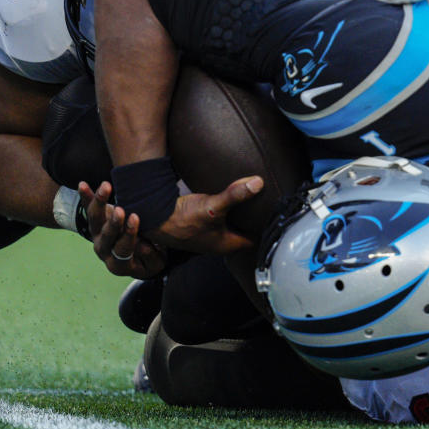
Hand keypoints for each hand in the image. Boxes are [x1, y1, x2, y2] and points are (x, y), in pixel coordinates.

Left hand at [79, 181, 166, 278]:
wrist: (137, 259)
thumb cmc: (150, 261)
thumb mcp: (156, 263)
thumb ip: (151, 257)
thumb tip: (144, 246)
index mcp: (118, 264)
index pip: (122, 249)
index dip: (128, 234)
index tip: (135, 218)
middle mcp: (104, 250)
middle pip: (106, 235)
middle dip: (113, 222)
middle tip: (120, 209)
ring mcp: (98, 235)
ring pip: (95, 219)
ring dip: (99, 202)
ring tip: (106, 186)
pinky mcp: (96, 223)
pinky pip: (88, 209)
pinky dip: (86, 196)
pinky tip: (83, 184)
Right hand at [142, 176, 263, 253]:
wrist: (154, 218)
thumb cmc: (182, 219)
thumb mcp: (212, 206)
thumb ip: (235, 195)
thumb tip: (258, 183)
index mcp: (228, 244)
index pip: (255, 239)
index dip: (265, 228)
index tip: (274, 213)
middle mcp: (220, 243)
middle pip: (244, 232)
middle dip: (254, 220)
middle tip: (266, 203)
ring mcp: (210, 236)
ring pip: (232, 226)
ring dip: (239, 216)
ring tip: (251, 199)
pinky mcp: (200, 227)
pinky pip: (220, 220)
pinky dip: (226, 212)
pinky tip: (228, 199)